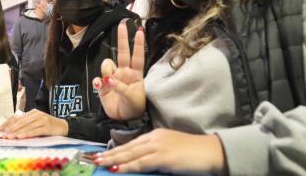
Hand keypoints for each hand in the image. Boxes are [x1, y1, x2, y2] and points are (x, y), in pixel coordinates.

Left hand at [0, 109, 67, 138]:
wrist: (63, 126)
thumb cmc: (48, 126)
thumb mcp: (36, 122)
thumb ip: (27, 124)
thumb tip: (11, 130)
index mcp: (33, 112)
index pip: (18, 117)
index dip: (8, 123)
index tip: (0, 129)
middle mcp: (37, 114)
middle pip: (21, 122)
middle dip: (11, 129)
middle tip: (3, 135)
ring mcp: (42, 120)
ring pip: (27, 126)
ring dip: (17, 132)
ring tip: (9, 137)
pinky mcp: (47, 126)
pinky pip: (35, 131)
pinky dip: (27, 134)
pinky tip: (21, 137)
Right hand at [92, 22, 145, 119]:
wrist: (124, 120)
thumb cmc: (134, 108)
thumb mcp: (132, 98)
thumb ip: (121, 88)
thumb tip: (109, 79)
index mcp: (135, 74)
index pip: (138, 56)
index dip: (138, 44)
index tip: (139, 30)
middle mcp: (124, 73)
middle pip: (122, 53)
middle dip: (122, 38)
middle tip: (121, 25)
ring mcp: (113, 78)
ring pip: (107, 64)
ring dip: (106, 69)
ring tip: (109, 82)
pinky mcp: (103, 87)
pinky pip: (98, 79)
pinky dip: (98, 82)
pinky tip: (100, 86)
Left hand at [93, 128, 224, 173]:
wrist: (211, 151)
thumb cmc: (193, 153)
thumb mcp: (170, 150)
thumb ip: (155, 155)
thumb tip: (141, 163)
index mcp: (155, 135)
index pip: (131, 143)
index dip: (116, 149)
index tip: (104, 153)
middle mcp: (154, 138)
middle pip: (127, 147)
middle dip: (110, 153)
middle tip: (94, 157)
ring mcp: (158, 147)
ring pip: (130, 154)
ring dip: (113, 159)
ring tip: (100, 162)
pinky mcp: (163, 157)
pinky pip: (140, 163)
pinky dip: (127, 166)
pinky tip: (117, 169)